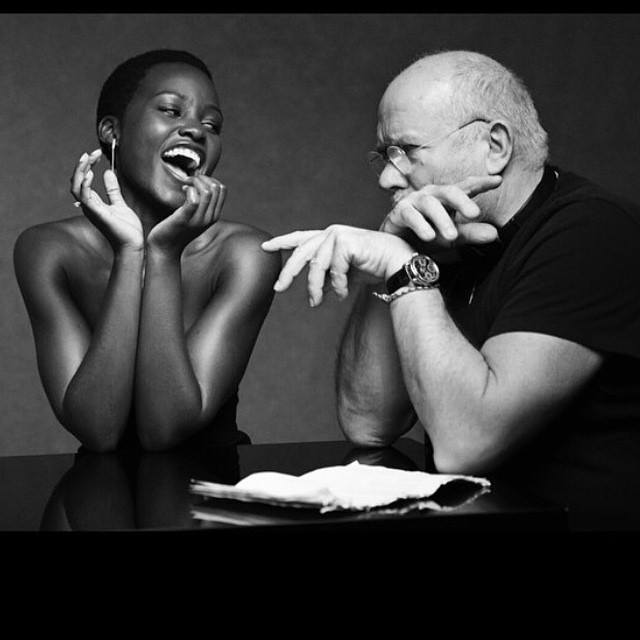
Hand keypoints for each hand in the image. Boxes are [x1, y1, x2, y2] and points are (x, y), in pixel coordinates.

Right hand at [70, 149, 143, 251]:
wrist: (132, 245)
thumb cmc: (127, 229)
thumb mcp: (120, 204)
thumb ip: (113, 190)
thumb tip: (107, 173)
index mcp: (93, 203)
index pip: (82, 181)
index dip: (86, 166)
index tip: (95, 154)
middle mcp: (88, 206)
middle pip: (75, 182)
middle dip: (82, 165)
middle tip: (92, 152)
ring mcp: (91, 210)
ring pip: (76, 187)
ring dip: (80, 171)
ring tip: (87, 158)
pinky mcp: (97, 214)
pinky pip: (84, 197)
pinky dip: (85, 185)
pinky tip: (90, 173)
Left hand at [146, 175, 225, 256]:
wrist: (166, 247)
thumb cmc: (177, 228)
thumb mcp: (195, 216)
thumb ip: (202, 203)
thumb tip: (200, 181)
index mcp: (214, 216)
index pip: (222, 190)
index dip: (210, 179)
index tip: (197, 181)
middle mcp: (209, 218)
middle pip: (216, 188)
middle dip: (202, 178)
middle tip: (189, 181)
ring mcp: (198, 220)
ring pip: (207, 192)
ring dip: (195, 182)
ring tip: (186, 184)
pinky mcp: (184, 220)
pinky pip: (194, 200)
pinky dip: (189, 190)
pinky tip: (183, 190)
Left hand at [261, 224, 414, 305]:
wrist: (397, 264)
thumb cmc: (374, 266)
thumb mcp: (345, 275)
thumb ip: (328, 279)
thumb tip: (315, 292)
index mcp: (328, 237)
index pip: (301, 239)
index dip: (282, 242)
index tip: (265, 247)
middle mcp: (331, 233)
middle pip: (301, 253)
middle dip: (288, 272)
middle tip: (278, 288)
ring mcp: (337, 235)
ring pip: (316, 266)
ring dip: (315, 288)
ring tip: (316, 302)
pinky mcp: (345, 241)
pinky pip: (333, 270)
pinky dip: (337, 286)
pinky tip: (343, 294)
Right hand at [381, 175, 501, 246]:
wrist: (396, 248)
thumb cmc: (424, 238)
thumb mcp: (451, 238)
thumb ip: (471, 234)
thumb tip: (495, 234)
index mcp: (446, 199)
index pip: (465, 188)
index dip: (480, 183)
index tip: (497, 181)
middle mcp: (431, 195)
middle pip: (449, 191)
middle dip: (462, 201)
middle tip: (475, 214)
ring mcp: (414, 201)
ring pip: (430, 204)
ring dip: (442, 219)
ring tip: (452, 236)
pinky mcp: (399, 213)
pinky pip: (410, 216)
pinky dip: (420, 225)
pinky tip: (429, 236)